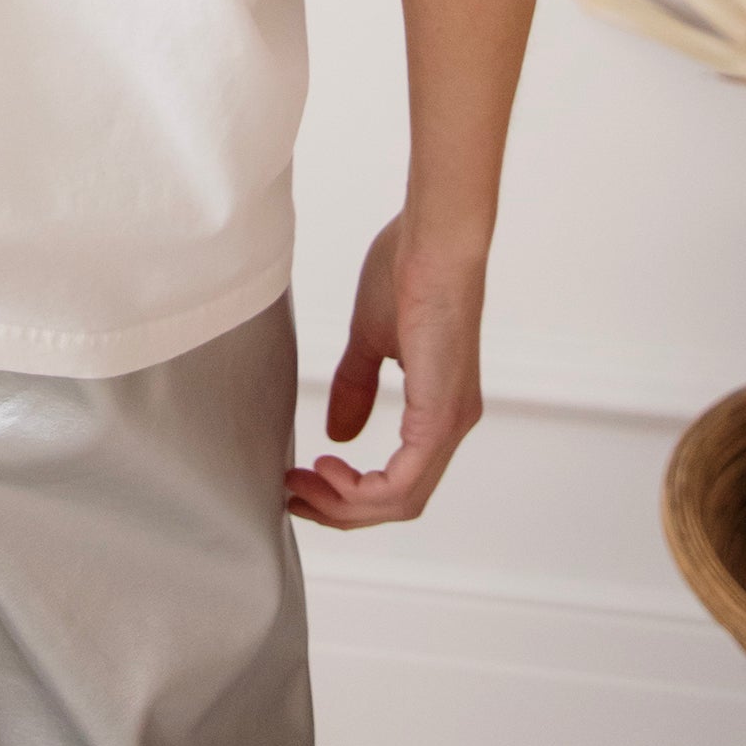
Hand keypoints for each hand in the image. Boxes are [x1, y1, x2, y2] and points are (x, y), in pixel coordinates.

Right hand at [284, 215, 485, 529]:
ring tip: (301, 485)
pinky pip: (404, 483)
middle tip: (294, 496)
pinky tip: (327, 470)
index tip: (304, 478)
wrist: (435, 238)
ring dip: (345, 504)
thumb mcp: (372, 337)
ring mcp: (449, 423)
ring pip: (400, 501)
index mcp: (439, 407)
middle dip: (340, 508)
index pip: (398, 478)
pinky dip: (362, 491)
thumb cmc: (410, 267)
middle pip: (398, 501)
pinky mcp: (440, 416)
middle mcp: (451, 424)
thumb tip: (341, 434)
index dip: (349, 491)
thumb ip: (356, 385)